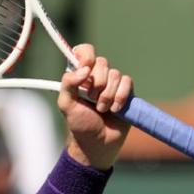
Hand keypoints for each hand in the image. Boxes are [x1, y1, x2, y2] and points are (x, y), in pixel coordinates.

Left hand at [58, 44, 131, 169]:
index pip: (84, 51)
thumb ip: (68, 84)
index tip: (85, 69)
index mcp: (79, 76)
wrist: (98, 142)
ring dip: (107, 95)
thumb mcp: (66, 105)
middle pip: (101, 62)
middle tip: (91, 98)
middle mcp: (96, 76)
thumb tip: (84, 70)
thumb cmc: (79, 124)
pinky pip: (127, 82)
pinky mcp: (126, 91)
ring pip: (115, 74)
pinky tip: (115, 110)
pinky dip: (120, 96)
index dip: (86, 55)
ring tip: (102, 109)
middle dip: (96, 82)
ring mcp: (112, 84)